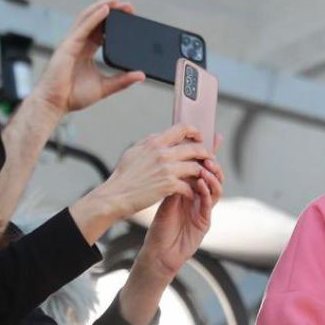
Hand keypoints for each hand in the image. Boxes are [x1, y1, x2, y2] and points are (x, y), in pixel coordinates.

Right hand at [32, 0, 144, 116]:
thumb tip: (141, 75)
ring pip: (88, 19)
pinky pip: (83, 27)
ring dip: (103, 7)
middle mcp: (79, 44)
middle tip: (128, 6)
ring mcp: (72, 43)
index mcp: (86, 51)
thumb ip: (122, 80)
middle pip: (96, 22)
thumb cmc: (73, 96)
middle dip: (111, 11)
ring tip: (118, 1)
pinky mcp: (68, 45)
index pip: (102, 32)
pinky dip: (95, 17)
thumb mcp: (105, 87)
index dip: (114, 23)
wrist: (55, 103)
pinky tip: (105, 9)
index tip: (129, 18)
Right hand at [69, 124, 211, 244]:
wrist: (115, 196)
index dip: (195, 132)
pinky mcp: (169, 185)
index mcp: (154, 141)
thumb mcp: (134, 152)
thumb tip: (163, 136)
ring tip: (203, 179)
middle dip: (206, 154)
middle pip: (195, 148)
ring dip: (202, 174)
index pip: (182, 128)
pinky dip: (193, 191)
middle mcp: (162, 152)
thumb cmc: (123, 176)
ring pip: (196, 168)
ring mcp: (166, 168)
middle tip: (209, 160)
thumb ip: (150, 144)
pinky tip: (192, 194)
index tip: (200, 138)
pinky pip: (190, 186)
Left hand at [135, 135, 224, 278]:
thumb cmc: (160, 227)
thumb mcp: (164, 198)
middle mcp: (201, 199)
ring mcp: (204, 210)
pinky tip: (201, 184)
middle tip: (208, 155)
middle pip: (214, 176)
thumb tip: (172, 156)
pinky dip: (206, 192)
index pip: (202, 168)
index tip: (213, 137)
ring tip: (205, 168)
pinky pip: (209, 204)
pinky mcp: (205, 222)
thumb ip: (172, 180)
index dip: (209, 153)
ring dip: (212, 177)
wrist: (159, 252)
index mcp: (191, 191)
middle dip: (213, 164)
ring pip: (216, 189)